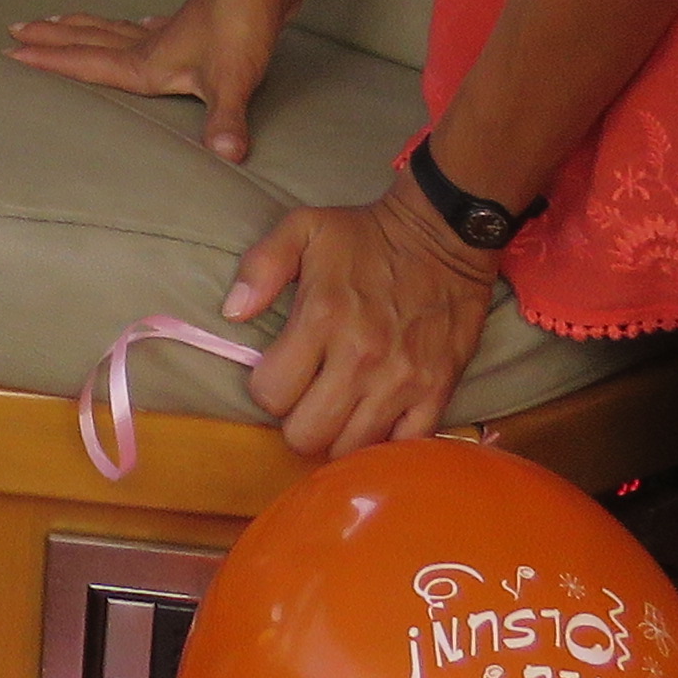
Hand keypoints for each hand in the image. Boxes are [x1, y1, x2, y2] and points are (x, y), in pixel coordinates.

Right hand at [7, 0, 309, 162]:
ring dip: (82, 27)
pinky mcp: (192, 23)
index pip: (86, 64)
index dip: (48, 62)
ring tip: (55, 21)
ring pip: (113, 29)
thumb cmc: (243, 24)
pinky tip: (142, 22)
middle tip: (14, 29)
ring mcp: (170, 31)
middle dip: (51, 39)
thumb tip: (226, 155)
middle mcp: (150, 45)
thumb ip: (225, 119)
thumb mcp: (232, 78)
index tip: (10, 55)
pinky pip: (149, 25)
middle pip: (89, 40)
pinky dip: (136, 24)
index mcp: (146, 62)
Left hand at [221, 178, 499, 459]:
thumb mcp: (303, 228)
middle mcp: (360, 358)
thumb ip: (260, 266)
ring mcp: (402, 380)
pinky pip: (403, 445)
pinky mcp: (438, 390)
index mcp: (321, 318)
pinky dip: (385, 441)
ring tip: (340, 408)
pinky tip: (376, 418)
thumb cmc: (367, 235)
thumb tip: (233, 313)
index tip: (280, 371)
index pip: (270, 394)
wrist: (445, 235)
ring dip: (338, 434)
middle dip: (297, 420)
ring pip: (351, 449)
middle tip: (308, 396)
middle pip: (306, 434)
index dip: (267, 387)